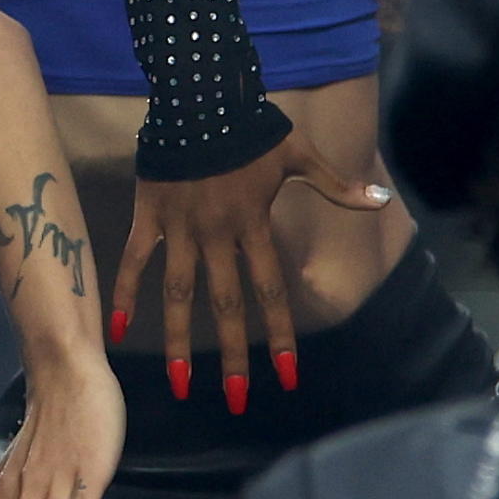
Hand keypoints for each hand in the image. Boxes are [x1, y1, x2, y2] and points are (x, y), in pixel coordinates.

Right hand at [111, 114, 395, 413]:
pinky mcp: (149, 218)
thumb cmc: (253, 128)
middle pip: (228, 305)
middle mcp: (218, 236)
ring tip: (181, 385)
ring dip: (178, 342)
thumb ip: (337, 185)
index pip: (271, 292)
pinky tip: (118, 333)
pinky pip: (134, 262)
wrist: (200, 98)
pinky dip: (125, 295)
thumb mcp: (301, 155)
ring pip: (178, 295)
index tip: (287, 375)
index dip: (281, 336)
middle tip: (236, 399)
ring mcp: (181, 230)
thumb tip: (380, 198)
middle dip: (234, 355)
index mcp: (254, 227)